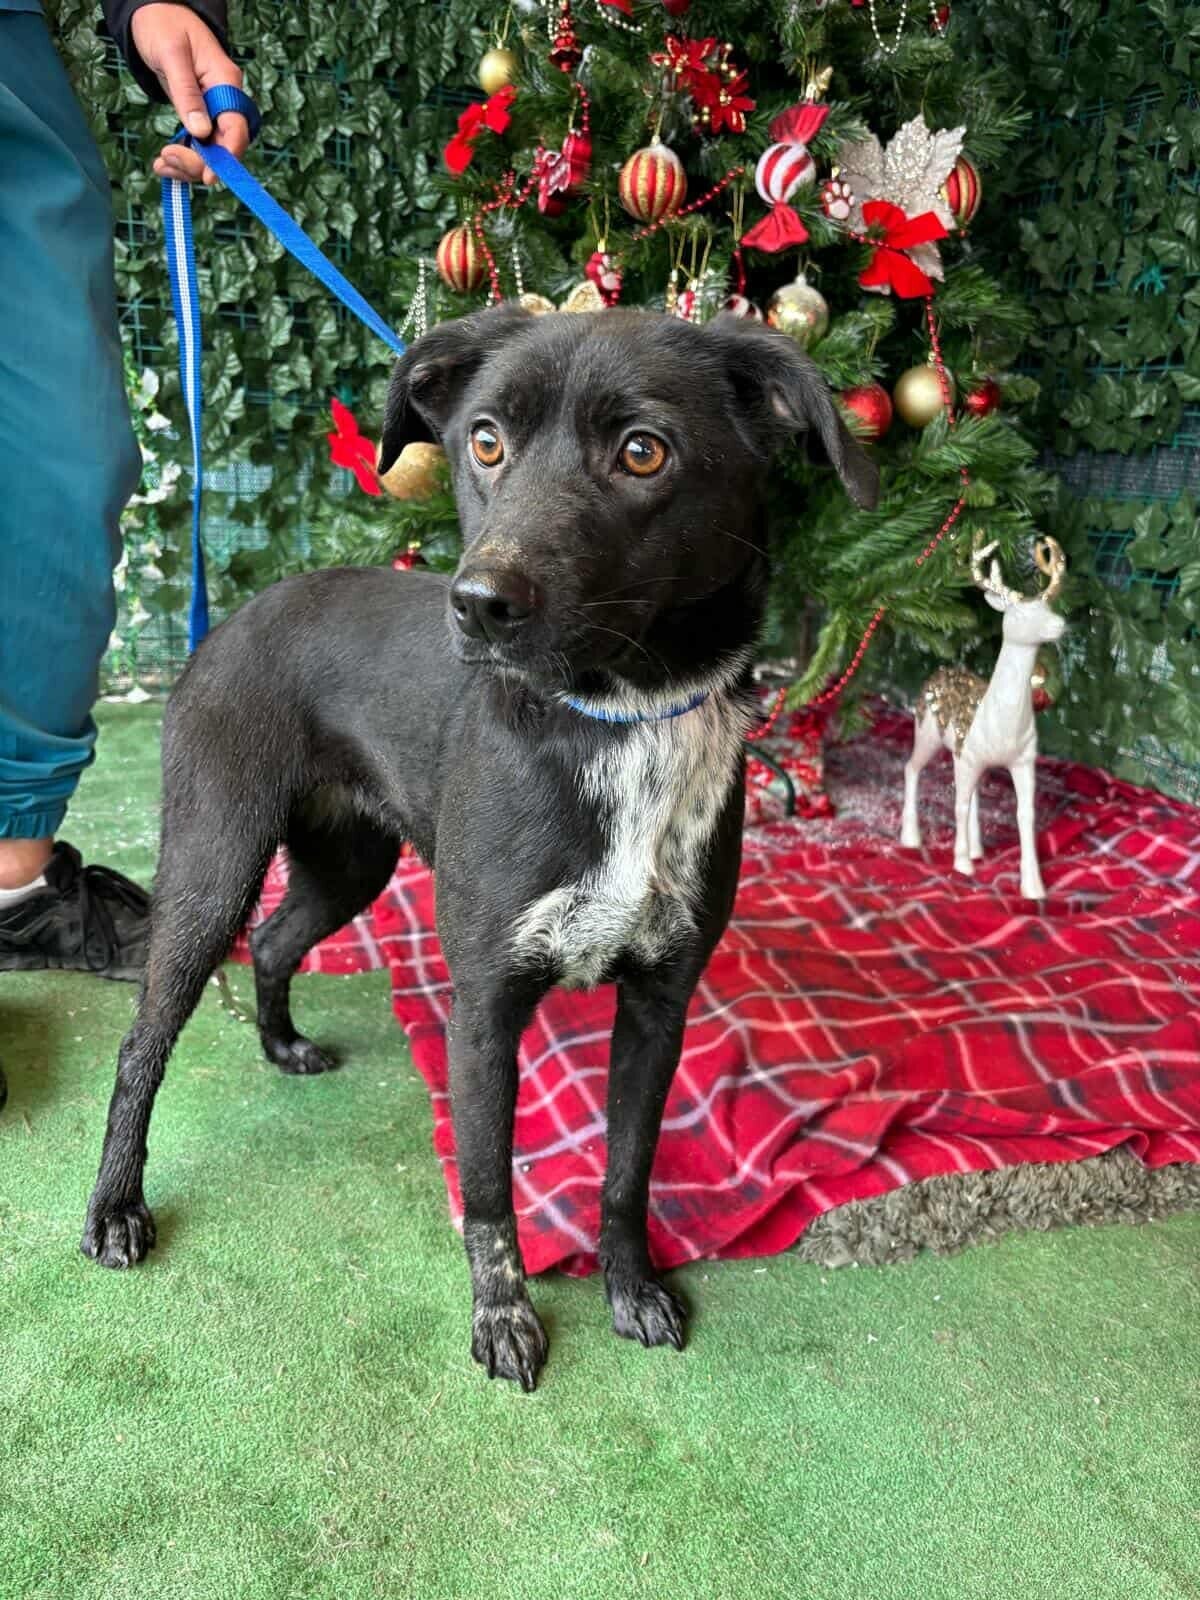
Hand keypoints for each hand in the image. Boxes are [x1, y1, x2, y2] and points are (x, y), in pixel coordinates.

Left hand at [130, 3, 248, 185]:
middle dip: (198, 162)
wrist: (156, 14)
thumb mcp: (172, 54)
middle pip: (225, 147)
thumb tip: (200, 132)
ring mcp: (213, 112)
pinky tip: (162, 162)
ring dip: (187, 165)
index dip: (226, 156)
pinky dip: (181, 159)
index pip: (236, 128)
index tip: (209, 176)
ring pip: (211, 153)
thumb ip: (187, 94)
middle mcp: (225, 102)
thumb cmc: (164, 25)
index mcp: (226, 83)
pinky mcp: (200, 117)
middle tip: (166, 158)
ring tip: (160, 163)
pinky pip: (197, 147)